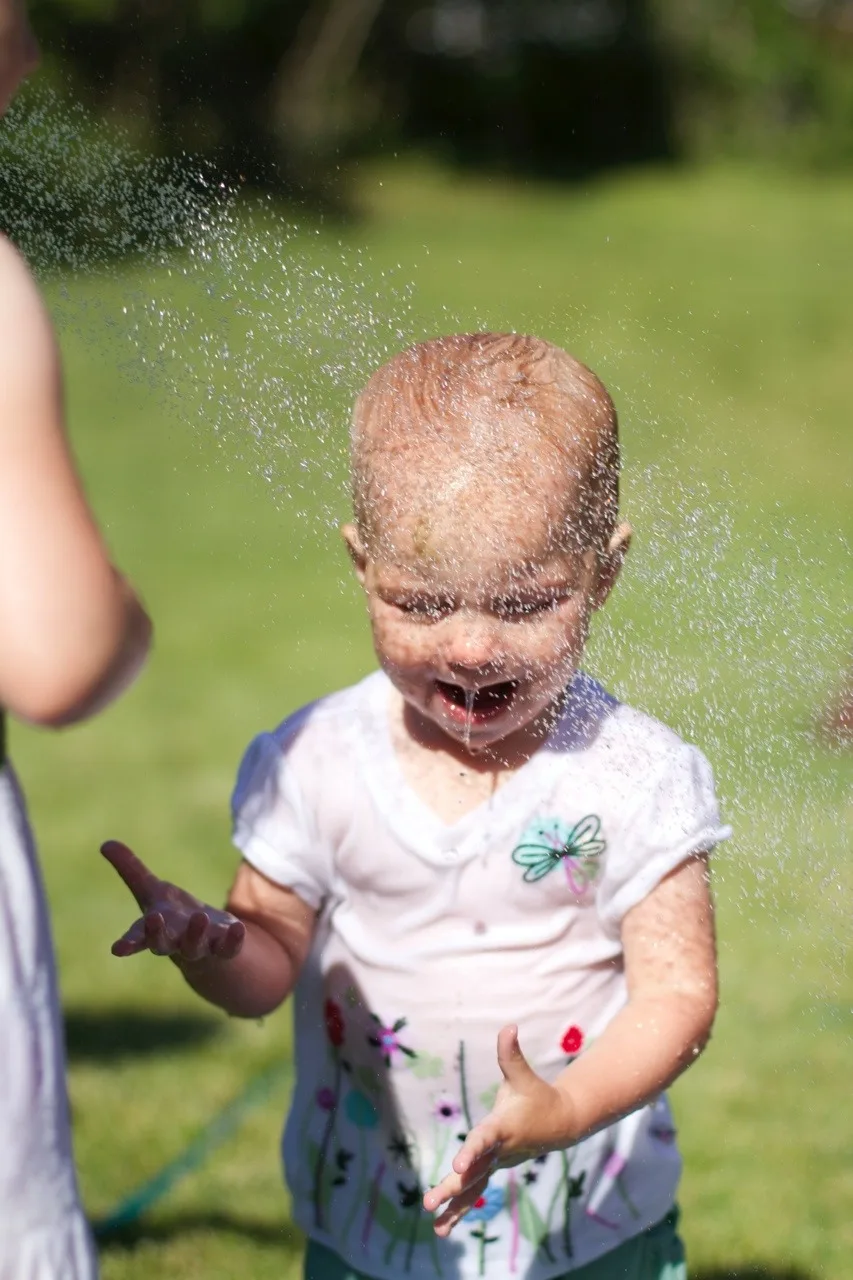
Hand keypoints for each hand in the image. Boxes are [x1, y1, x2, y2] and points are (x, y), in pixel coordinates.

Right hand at [101, 839, 244, 961]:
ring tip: (199, 917)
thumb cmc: (171, 917)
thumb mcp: (151, 890)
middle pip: (162, 944)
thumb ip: (130, 870)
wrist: (204, 948)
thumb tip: (105, 843)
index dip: (128, 941)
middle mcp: (175, 942)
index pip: (138, 936)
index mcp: (154, 929)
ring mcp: (200, 947)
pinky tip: (238, 927)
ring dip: (196, 934)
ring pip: (195, 946)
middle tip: (154, 920)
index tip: (118, 948)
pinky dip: (233, 940)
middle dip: (157, 934)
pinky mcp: (225, 948)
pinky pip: (229, 948)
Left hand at [423, 1025, 574, 1236]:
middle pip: (473, 1172)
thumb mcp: (523, 1075)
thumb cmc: (536, 1096)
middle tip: (430, 1201)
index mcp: (502, 1128)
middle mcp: (498, 1151)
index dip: (471, 1150)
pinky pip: (475, 1192)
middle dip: (452, 1188)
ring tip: (436, 1229)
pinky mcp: (493, 1170)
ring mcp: (496, 1164)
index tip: (458, 1165)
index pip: (484, 1140)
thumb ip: (511, 1054)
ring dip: (454, 1207)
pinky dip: (460, 1209)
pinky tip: (444, 1227)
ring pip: (473, 1188)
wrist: (560, 1124)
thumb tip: (508, 1025)